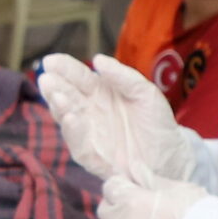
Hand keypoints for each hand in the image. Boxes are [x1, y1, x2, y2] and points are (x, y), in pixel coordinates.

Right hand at [38, 53, 196, 183]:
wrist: (170, 159)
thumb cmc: (157, 124)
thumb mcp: (146, 93)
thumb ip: (123, 76)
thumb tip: (98, 59)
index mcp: (101, 93)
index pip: (79, 78)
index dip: (64, 69)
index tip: (50, 61)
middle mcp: (90, 112)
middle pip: (67, 97)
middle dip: (55, 87)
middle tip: (47, 78)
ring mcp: (89, 135)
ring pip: (67, 119)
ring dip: (59, 108)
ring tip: (56, 96)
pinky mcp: (93, 158)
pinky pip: (79, 146)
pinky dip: (72, 132)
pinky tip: (70, 118)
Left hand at [97, 166, 209, 218]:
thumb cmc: (195, 212)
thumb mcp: (176, 188)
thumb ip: (150, 179)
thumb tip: (134, 169)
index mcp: (129, 202)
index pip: (110, 186)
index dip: (121, 182)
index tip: (133, 182)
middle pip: (105, 210)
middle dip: (115, 203)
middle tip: (136, 199)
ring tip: (143, 218)